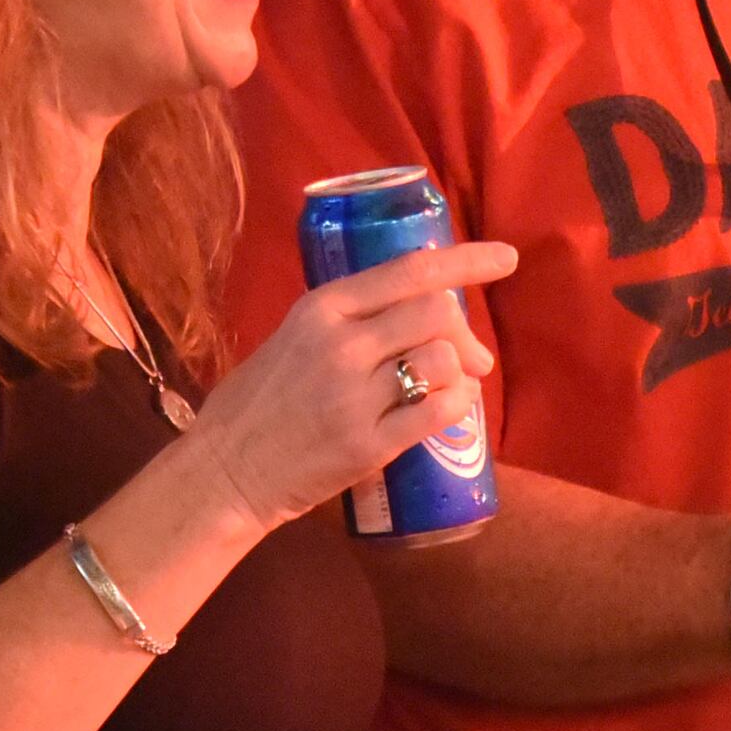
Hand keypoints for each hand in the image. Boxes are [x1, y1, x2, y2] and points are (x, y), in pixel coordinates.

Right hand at [187, 241, 516, 528]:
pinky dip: (457, 406)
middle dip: (466, 333)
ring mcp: (355, 396)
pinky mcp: (368, 445)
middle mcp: (341, 345)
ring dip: (461, 372)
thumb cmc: (256, 402)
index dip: (468, 261)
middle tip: (474, 358)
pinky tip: (450, 409)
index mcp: (322, 308)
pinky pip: (438, 412)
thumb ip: (347, 319)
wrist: (224, 471)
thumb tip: (417, 306)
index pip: (410, 270)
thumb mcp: (292, 336)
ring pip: (442, 360)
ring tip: (454, 388)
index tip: (506, 259)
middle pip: (436, 312)